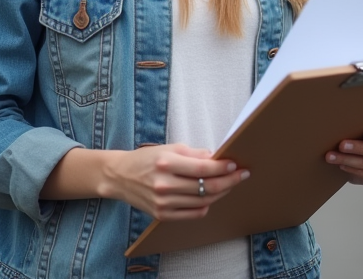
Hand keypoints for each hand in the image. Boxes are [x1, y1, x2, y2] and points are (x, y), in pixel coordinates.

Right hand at [110, 143, 249, 220]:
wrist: (120, 177)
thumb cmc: (147, 159)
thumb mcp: (169, 148)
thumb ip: (194, 154)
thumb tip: (217, 157)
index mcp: (166, 163)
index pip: (203, 168)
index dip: (222, 167)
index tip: (235, 164)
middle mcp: (164, 185)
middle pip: (206, 187)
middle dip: (229, 181)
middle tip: (242, 174)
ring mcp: (163, 203)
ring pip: (203, 201)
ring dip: (221, 193)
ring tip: (230, 184)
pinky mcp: (162, 215)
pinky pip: (193, 213)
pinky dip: (206, 205)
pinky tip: (212, 197)